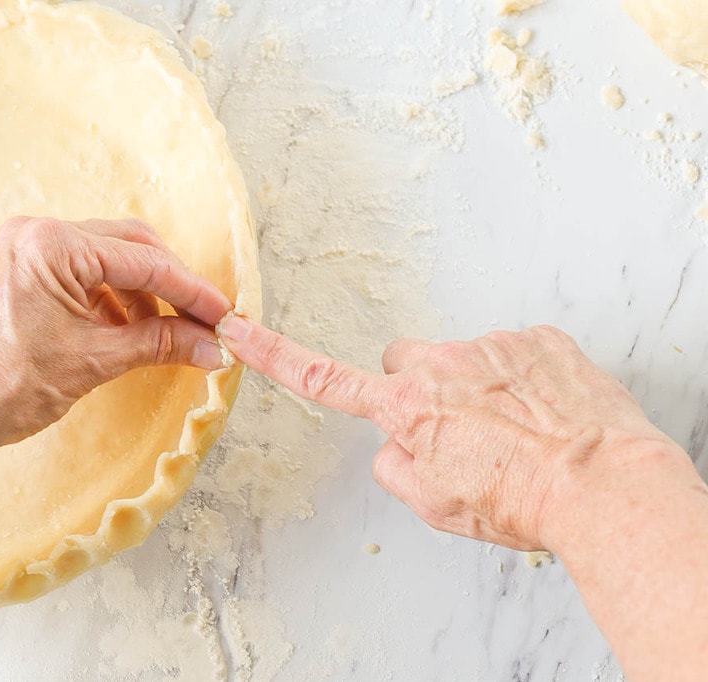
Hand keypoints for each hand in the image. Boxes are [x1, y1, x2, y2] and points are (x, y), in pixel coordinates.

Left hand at [0, 217, 231, 460]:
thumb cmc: (5, 388)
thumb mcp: (95, 361)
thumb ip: (160, 344)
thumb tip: (211, 345)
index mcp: (52, 246)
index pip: (144, 261)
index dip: (191, 291)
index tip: (223, 314)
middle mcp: (36, 234)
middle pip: (129, 246)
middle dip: (170, 286)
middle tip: (203, 321)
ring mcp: (25, 249)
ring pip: (107, 259)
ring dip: (143, 294)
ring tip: (168, 335)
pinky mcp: (20, 269)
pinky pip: (81, 273)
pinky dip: (112, 298)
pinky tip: (130, 331)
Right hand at [219, 317, 691, 549]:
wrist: (602, 486)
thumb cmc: (519, 502)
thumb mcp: (435, 506)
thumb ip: (395, 467)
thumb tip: (395, 443)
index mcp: (405, 408)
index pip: (322, 378)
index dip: (272, 355)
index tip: (237, 330)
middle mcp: (440, 364)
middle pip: (407, 365)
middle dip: (422, 389)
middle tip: (461, 432)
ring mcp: (491, 345)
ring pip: (466, 360)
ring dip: (480, 388)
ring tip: (516, 432)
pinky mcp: (538, 338)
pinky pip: (514, 351)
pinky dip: (523, 378)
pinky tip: (545, 413)